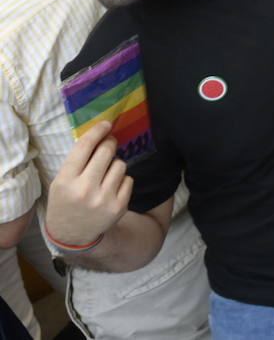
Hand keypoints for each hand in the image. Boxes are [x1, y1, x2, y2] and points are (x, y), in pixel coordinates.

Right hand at [46, 122, 131, 246]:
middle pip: (106, 151)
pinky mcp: (119, 206)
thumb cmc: (65, 202)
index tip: (106, 124)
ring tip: (105, 174)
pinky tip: (111, 188)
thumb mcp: (61, 181)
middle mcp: (85, 189)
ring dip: (115, 164)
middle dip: (110, 143)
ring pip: (120, 164)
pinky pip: (128, 179)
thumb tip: (101, 134)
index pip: (84, 147)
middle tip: (109, 143)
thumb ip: (77, 161)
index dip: (97, 131)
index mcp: (65, 181)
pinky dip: (122, 180)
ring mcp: (104, 199)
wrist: (71, 235)